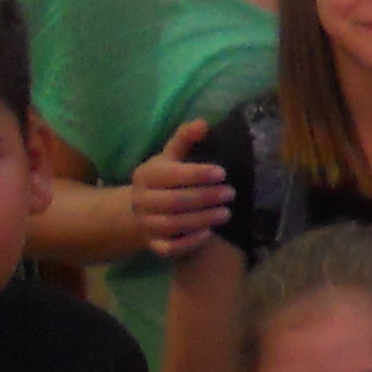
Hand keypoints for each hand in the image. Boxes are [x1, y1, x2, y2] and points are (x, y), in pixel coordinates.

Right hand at [128, 119, 229, 258]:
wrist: (142, 211)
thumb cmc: (164, 179)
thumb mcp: (171, 157)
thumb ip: (185, 140)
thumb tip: (203, 123)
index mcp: (146, 175)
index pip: (171, 175)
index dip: (197, 174)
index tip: (222, 173)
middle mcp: (141, 200)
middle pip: (174, 202)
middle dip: (205, 197)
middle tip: (231, 193)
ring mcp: (146, 224)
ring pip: (173, 225)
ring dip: (202, 219)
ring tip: (226, 213)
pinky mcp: (153, 245)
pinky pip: (169, 248)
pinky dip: (189, 243)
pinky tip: (209, 234)